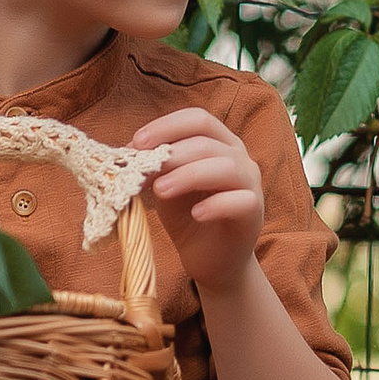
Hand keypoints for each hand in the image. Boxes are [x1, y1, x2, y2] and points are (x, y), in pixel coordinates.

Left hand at [132, 107, 264, 296]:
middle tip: (142, 171)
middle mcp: (239, 157)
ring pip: (225, 167)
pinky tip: (196, 214)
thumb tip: (124, 156)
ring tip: (160, 191)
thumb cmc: (189, 216)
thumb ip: (154, 169)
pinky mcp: (254, 213)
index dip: (166, 126)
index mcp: (218, 143)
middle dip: (171, 154)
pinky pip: (240, 201)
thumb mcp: (166, 187)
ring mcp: (250, 184)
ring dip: (188, 175)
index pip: (198, 119)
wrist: (212, 259)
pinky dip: (216, 205)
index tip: (136, 143)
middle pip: (207, 142)